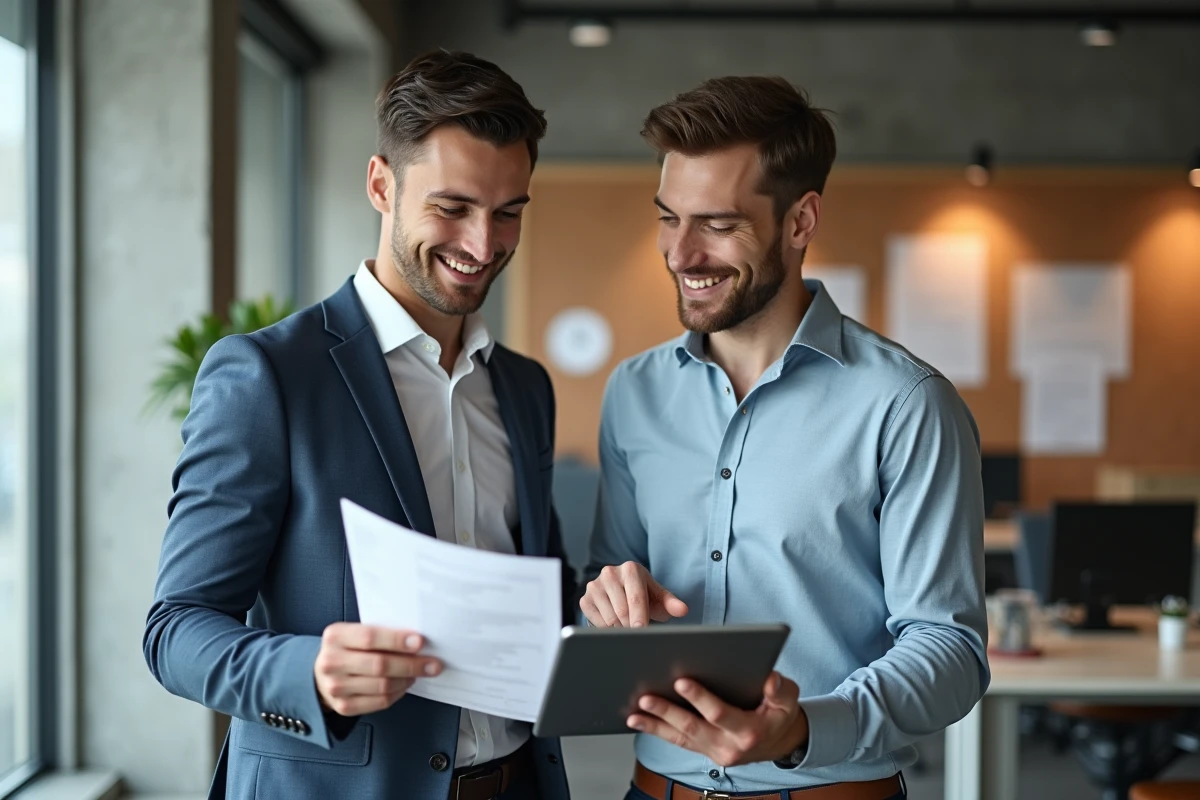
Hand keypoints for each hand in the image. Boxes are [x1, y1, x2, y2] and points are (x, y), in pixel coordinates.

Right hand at [313, 623, 442, 716]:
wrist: (320, 674)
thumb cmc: (346, 649)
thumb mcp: (354, 633)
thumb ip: (379, 634)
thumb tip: (415, 640)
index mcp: (335, 636)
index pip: (369, 637)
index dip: (397, 640)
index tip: (420, 642)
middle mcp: (331, 662)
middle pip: (379, 665)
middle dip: (411, 664)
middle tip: (432, 663)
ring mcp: (336, 687)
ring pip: (382, 685)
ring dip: (407, 679)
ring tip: (418, 672)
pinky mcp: (344, 706)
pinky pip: (380, 702)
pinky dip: (398, 693)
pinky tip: (405, 684)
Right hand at [580, 561, 688, 626]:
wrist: (621, 592)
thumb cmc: (644, 596)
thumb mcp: (659, 598)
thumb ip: (672, 603)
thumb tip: (683, 610)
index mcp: (631, 569)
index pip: (636, 597)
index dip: (640, 617)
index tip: (642, 631)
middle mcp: (610, 573)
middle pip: (622, 610)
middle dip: (631, 626)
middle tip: (638, 632)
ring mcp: (595, 585)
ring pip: (609, 618)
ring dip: (620, 629)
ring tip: (627, 625)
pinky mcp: (585, 599)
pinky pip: (596, 622)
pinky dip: (607, 629)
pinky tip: (614, 624)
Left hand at [626, 672, 808, 767]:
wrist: (779, 742)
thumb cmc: (779, 714)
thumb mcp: (789, 700)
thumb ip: (780, 690)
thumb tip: (769, 679)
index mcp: (749, 730)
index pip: (720, 714)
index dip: (700, 698)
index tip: (681, 681)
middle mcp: (728, 745)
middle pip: (692, 728)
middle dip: (667, 711)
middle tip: (646, 696)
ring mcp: (713, 751)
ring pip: (680, 737)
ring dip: (654, 725)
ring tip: (633, 712)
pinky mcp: (703, 750)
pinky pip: (677, 741)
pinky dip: (656, 731)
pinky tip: (637, 720)